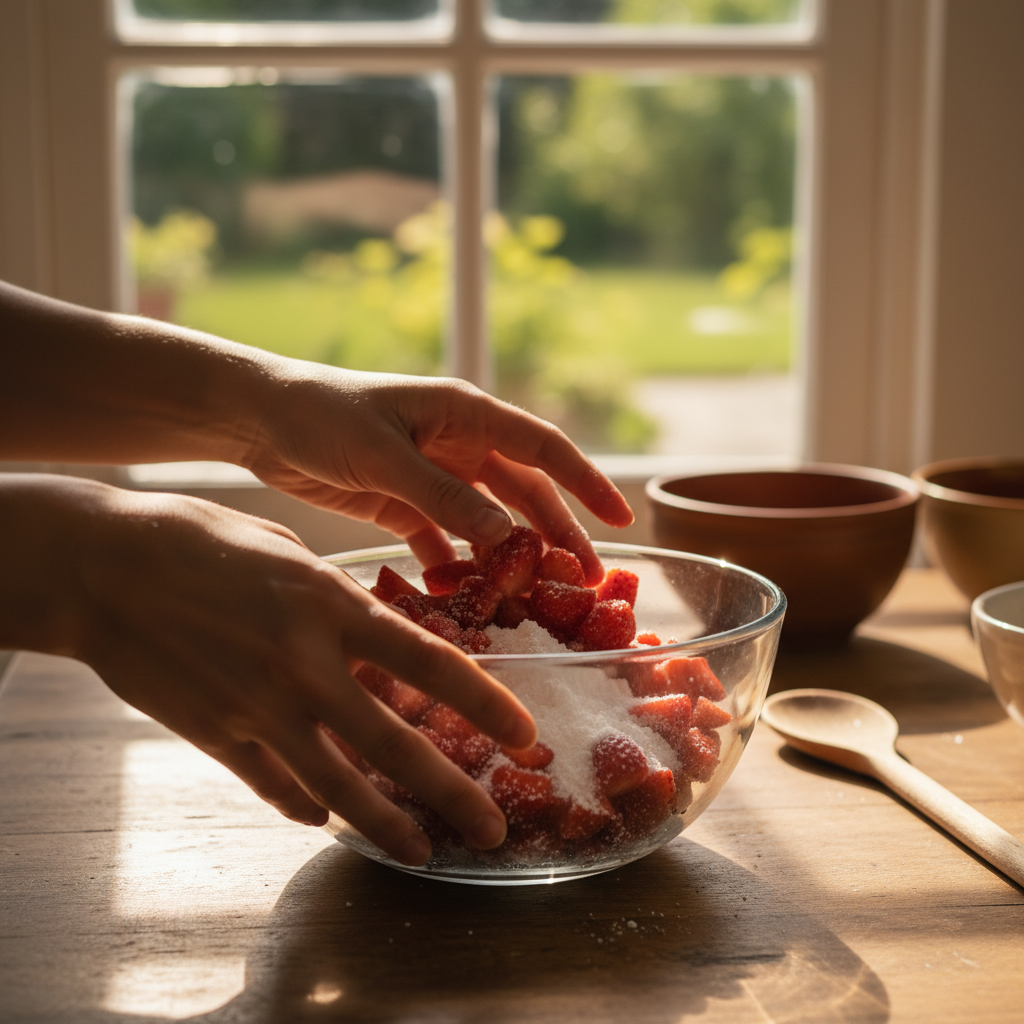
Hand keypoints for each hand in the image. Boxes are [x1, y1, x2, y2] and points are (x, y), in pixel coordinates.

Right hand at [1, 475, 536, 866]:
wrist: (105, 564)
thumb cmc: (205, 542)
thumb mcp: (292, 556)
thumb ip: (342, 607)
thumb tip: (388, 646)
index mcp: (334, 608)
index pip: (432, 665)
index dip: (486, 705)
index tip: (524, 734)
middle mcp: (307, 665)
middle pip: (398, 744)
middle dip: (455, 791)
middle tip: (495, 826)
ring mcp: (260, 707)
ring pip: (340, 786)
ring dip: (390, 824)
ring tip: (424, 850)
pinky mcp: (217, 735)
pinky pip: (276, 786)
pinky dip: (308, 806)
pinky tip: (328, 818)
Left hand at [243, 367, 633, 582]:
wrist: (257, 419)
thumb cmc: (321, 415)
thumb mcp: (385, 455)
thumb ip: (443, 494)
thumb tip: (504, 534)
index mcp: (465, 414)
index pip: (543, 448)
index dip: (586, 483)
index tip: (622, 517)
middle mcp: (457, 443)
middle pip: (523, 493)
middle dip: (555, 534)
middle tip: (585, 581)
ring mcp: (432, 475)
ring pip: (486, 521)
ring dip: (508, 556)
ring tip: (532, 597)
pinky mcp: (402, 503)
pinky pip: (441, 539)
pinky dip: (452, 566)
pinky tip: (459, 596)